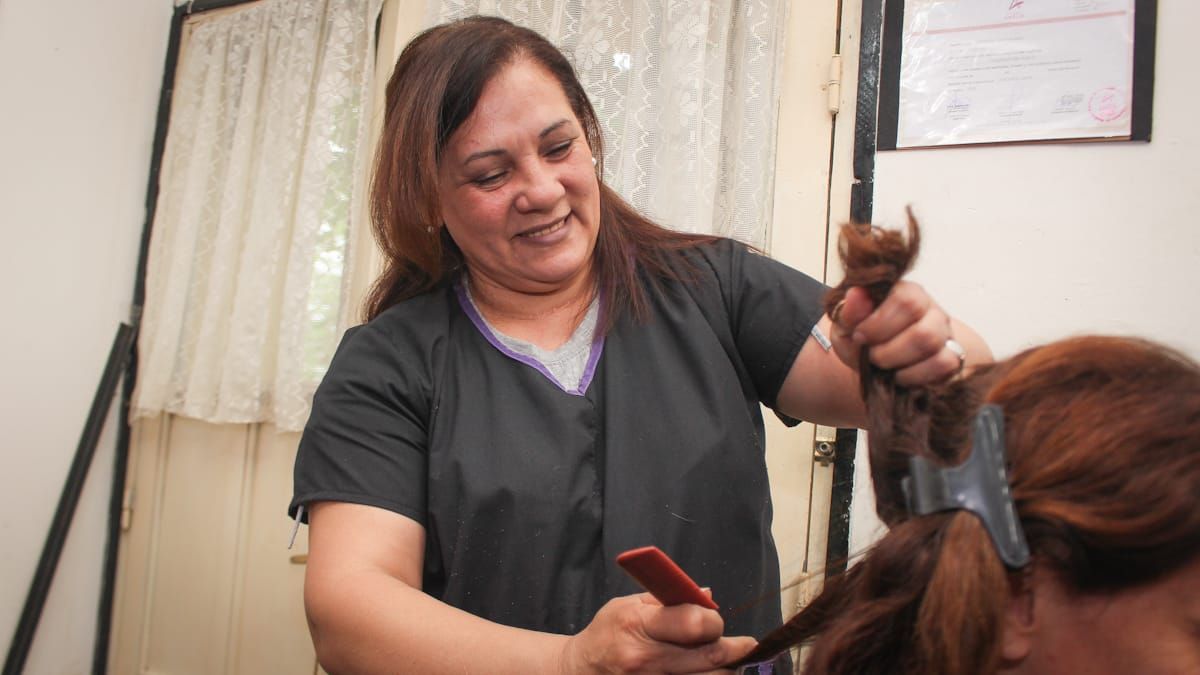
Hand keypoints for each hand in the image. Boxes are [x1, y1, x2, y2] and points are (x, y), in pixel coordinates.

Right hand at [559, 593, 756, 673]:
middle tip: (745, 645)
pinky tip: (709, 674)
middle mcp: (645, 659)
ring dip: (725, 672)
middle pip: (710, 657)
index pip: (694, 623)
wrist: (578, 671)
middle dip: (734, 650)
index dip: (714, 621)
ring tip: (728, 663)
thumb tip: (707, 595)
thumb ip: (668, 600)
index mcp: (639, 625)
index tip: (718, 621)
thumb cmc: (607, 634)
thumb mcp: (628, 605)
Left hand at [830, 282, 965, 385]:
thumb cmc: (862, 340)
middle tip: (871, 356)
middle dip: (889, 351)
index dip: (880, 324)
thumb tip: (856, 294)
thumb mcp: (845, 327)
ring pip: (935, 348)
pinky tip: (901, 376)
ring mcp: (944, 333)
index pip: (907, 301)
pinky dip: (917, 376)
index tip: (859, 336)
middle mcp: (930, 309)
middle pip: (924, 330)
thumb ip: (849, 312)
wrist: (875, 364)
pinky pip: (945, 365)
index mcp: (905, 292)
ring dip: (901, 363)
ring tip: (883, 366)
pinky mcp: (952, 357)